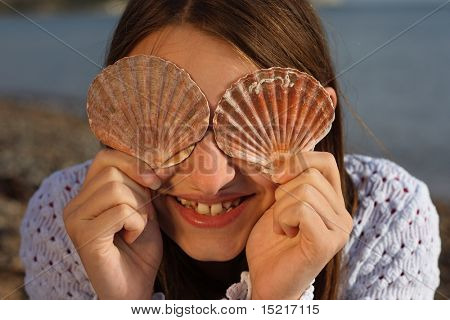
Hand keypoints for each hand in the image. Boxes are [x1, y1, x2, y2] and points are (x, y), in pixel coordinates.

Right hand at [63, 149, 163, 298]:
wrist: (135, 286)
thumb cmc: (140, 249)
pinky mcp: (83, 235)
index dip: (133, 161)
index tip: (156, 179)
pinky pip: (121, 211)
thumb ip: (142, 184)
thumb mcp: (145, 208)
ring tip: (136, 229)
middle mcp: (75, 204)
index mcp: (87, 194)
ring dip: (139, 209)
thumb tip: (153, 163)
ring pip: (116, 189)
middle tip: (143, 216)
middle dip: (140, 192)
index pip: (105, 157)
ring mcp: (75, 219)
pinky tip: (131, 239)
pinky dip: (137, 224)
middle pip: (113, 171)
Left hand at [246, 152, 352, 299]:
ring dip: (280, 208)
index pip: (326, 161)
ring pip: (306, 191)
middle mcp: (342, 214)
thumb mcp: (274, 202)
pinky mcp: (327, 242)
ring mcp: (339, 229)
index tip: (276, 172)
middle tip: (280, 216)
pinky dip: (283, 218)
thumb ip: (284, 179)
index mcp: (332, 201)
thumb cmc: (270, 243)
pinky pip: (302, 210)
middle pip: (311, 175)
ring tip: (282, 228)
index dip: (299, 159)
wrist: (265, 279)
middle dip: (283, 191)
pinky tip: (285, 234)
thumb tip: (281, 154)